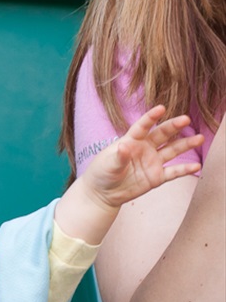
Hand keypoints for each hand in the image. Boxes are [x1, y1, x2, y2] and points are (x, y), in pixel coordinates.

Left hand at [83, 106, 203, 210]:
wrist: (103, 193)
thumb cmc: (102, 174)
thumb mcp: (107, 165)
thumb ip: (118, 157)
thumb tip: (124, 146)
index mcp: (132, 140)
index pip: (143, 126)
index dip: (151, 118)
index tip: (161, 108)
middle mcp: (145, 148)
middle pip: (162, 134)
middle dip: (174, 126)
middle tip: (186, 119)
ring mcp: (152, 162)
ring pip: (172, 150)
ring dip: (185, 144)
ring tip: (199, 138)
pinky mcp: (156, 177)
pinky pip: (173, 172)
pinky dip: (184, 169)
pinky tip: (196, 166)